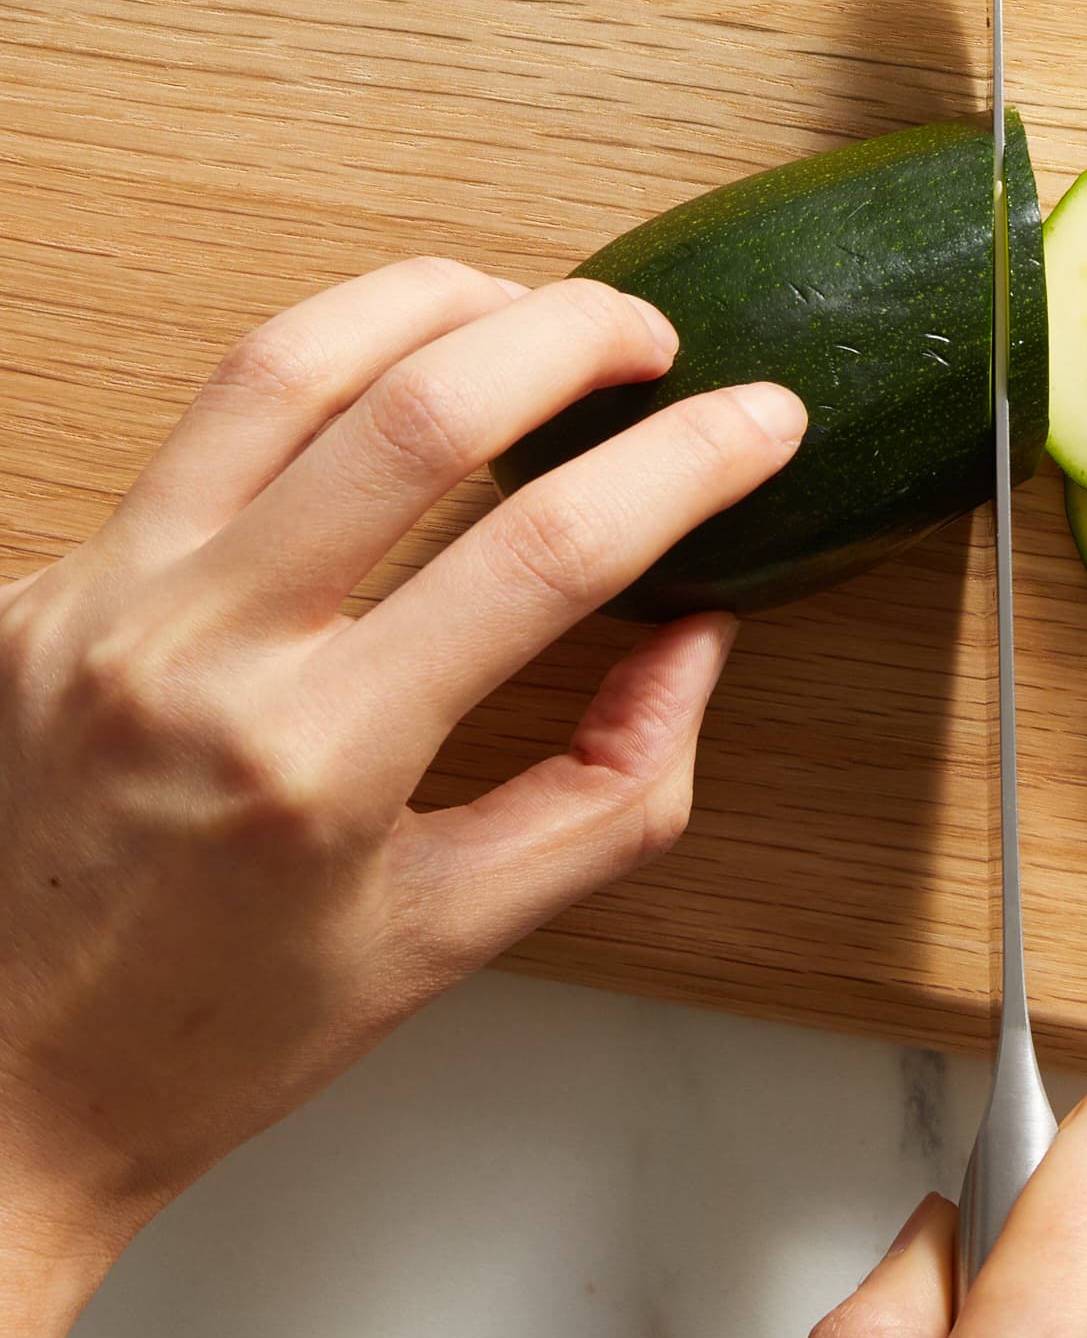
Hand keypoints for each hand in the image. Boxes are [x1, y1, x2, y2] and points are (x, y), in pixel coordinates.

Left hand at [0, 257, 803, 1337]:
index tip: (762, 421)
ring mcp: (97, 603)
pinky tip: (383, 399)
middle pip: (418, 410)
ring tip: (524, 312)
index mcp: (317, 767)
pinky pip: (199, 428)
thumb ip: (613, 792)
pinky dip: (319, 380)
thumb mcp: (452, 941)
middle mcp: (194, 658)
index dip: (685, 462)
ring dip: (434, 303)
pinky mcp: (41, 580)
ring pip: (285, 363)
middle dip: (570, 335)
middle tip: (650, 339)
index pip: (546, 552)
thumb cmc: (217, 1034)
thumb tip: (695, 635)